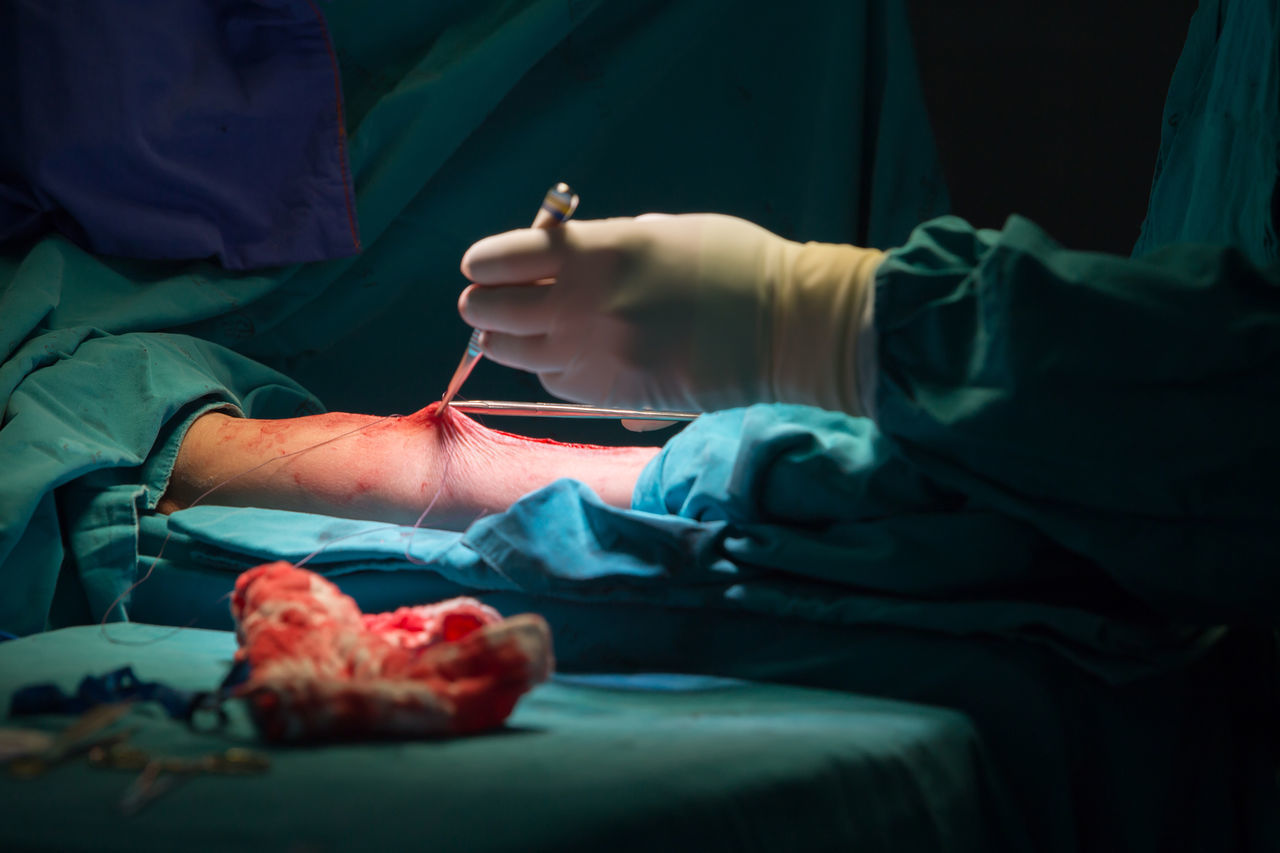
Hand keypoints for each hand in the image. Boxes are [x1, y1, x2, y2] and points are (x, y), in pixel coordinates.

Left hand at [459, 213, 883, 415]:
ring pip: (517, 353)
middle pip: (494, 311)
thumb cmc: (733, 264)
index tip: (479, 266)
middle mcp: (585, 304)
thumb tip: (558, 260)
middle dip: (483, 306)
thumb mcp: (662, 231)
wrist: (785, 327)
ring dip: (508, 341)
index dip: (484, 263)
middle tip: (486, 303)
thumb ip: (602, 246)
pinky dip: (550, 370)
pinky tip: (563, 358)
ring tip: (512, 332)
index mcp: (600, 250)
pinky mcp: (611, 396)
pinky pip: (555, 384)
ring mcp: (596, 355)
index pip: (504, 257)